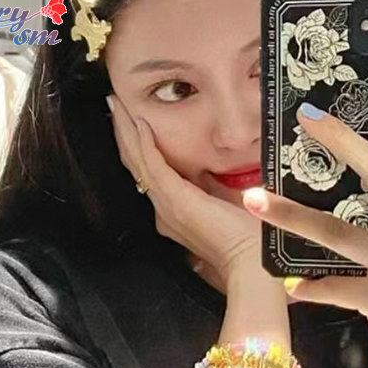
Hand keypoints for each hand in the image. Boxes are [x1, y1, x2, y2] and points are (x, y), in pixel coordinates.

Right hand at [106, 95, 270, 291]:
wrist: (253, 262)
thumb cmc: (248, 238)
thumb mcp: (228, 201)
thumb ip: (215, 186)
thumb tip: (211, 168)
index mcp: (175, 210)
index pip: (149, 171)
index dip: (138, 144)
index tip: (132, 119)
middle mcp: (163, 209)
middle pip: (136, 163)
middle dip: (124, 133)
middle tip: (114, 105)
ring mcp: (166, 206)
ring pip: (138, 161)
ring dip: (126, 131)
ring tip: (115, 105)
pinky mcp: (175, 201)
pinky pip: (152, 165)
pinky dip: (143, 142)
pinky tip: (137, 122)